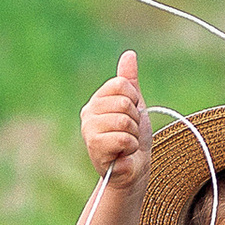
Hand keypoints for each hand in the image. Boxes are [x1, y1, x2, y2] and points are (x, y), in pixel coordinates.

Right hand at [79, 50, 150, 191]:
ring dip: (133, 135)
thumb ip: (130, 81)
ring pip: (124, 121)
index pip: (122, 85)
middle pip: (124, 103)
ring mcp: (90, 131)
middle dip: (135, 120)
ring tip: (126, 145)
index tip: (132, 115)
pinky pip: (123, 138)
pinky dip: (130, 148)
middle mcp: (88, 114)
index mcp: (97, 101)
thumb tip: (129, 54)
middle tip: (129, 133)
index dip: (134, 100)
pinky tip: (123, 154)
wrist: (134, 170)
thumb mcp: (135, 106)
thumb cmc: (133, 140)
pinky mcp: (95, 148)